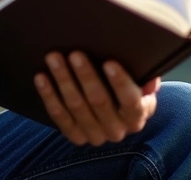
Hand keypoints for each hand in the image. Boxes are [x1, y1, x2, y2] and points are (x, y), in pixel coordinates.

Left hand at [33, 51, 158, 146]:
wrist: (116, 115)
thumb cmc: (129, 90)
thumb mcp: (141, 84)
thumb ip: (146, 78)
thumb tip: (149, 74)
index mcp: (137, 116)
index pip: (130, 101)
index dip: (120, 82)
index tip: (109, 62)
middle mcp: (117, 130)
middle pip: (99, 101)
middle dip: (86, 76)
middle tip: (75, 54)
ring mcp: (94, 135)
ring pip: (76, 107)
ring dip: (63, 80)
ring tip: (54, 58)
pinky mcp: (75, 136)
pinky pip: (59, 116)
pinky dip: (49, 95)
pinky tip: (41, 78)